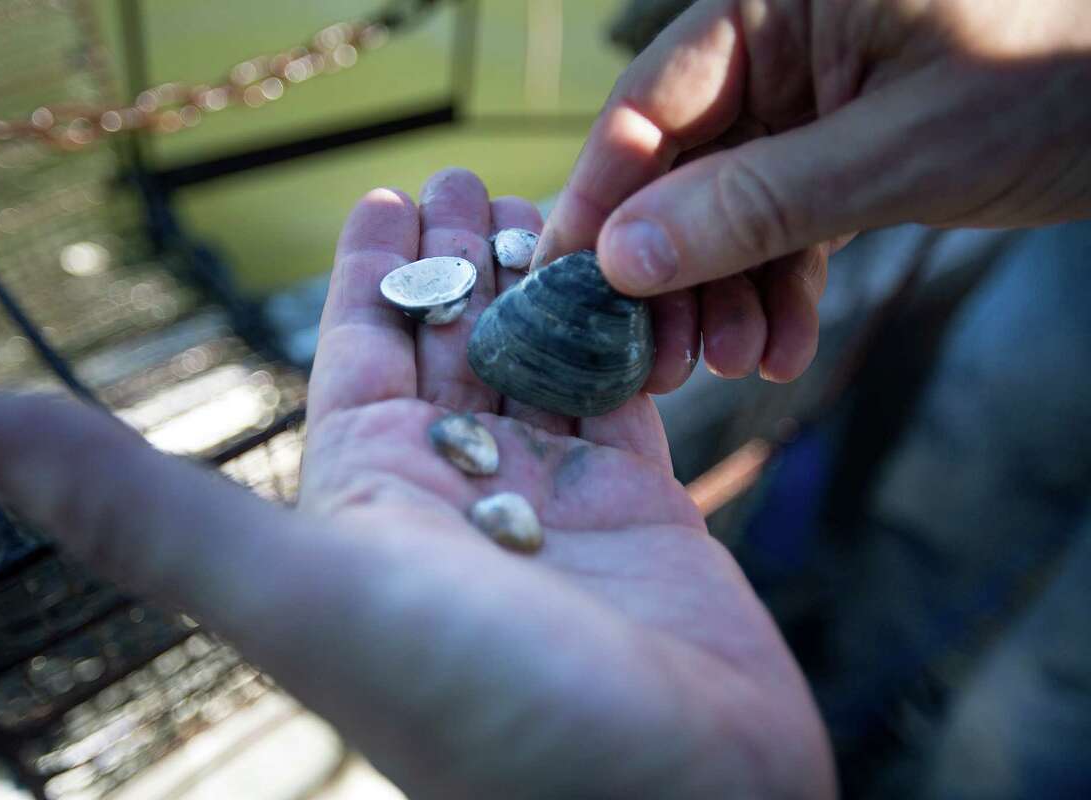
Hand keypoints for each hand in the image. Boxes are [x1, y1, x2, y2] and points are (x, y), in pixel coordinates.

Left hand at [0, 169, 833, 799]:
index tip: (387, 198)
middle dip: (456, 261)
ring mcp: (556, 506)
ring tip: (551, 210)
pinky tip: (619, 281)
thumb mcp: (285, 592)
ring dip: (538, 285)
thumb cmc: (485, 713)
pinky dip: (617, 334)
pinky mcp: (643, 511)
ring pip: (536, 364)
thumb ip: (126, 506)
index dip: (371, 276)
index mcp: (368, 505)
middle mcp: (458, 503)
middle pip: (449, 349)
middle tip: (469, 176)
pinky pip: (619, 393)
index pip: (359, 357)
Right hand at [539, 0, 1090, 385]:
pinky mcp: (847, 155)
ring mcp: (812, 106)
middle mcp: (780, 51)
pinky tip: (782, 349)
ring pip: (727, 212)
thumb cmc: (1059, 76)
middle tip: (655, 359)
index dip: (600, 202)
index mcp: (776, 7)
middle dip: (666, 271)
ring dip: (724, 296)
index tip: (566, 286)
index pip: (648, 108)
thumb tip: (624, 259)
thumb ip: (756, 202)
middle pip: (677, 170)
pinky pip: (787, 229)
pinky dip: (781, 291)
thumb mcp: (901, 147)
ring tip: (735, 365)